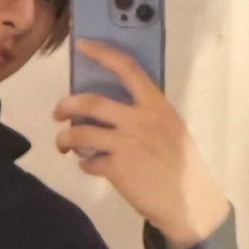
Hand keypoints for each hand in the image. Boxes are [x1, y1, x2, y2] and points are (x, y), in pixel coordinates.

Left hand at [54, 40, 231, 248]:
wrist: (190, 203)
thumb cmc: (183, 165)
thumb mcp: (171, 129)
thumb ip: (147, 115)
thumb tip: (113, 109)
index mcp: (157, 105)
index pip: (128, 69)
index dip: (102, 53)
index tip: (83, 45)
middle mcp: (140, 119)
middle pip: (91, 102)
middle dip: (66, 105)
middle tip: (58, 112)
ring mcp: (127, 144)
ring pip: (81, 132)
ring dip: (65, 138)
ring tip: (63, 144)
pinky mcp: (117, 168)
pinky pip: (88, 162)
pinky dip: (84, 164)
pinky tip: (90, 166)